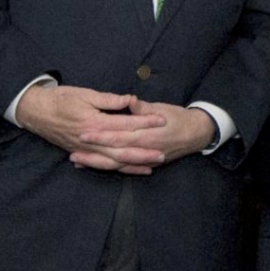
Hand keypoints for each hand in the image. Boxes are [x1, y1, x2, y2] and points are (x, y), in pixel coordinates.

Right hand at [17, 85, 166, 173]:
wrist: (35, 111)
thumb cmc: (61, 99)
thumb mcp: (85, 94)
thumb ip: (109, 100)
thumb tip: (130, 100)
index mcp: (94, 122)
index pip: (125, 124)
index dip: (145, 122)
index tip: (163, 120)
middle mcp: (91, 140)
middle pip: (122, 149)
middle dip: (143, 152)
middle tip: (163, 154)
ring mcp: (86, 149)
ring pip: (113, 161)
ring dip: (133, 164)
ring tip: (152, 166)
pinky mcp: (82, 153)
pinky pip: (102, 165)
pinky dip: (117, 168)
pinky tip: (131, 170)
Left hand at [74, 101, 216, 173]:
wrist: (196, 134)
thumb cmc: (178, 117)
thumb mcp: (162, 108)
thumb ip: (143, 108)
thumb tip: (129, 101)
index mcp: (147, 133)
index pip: (119, 135)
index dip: (101, 135)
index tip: (83, 132)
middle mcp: (144, 149)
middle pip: (114, 153)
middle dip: (93, 153)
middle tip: (72, 151)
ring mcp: (144, 159)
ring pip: (117, 164)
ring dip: (97, 163)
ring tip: (77, 161)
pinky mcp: (145, 163)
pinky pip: (124, 169)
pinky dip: (109, 168)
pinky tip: (94, 166)